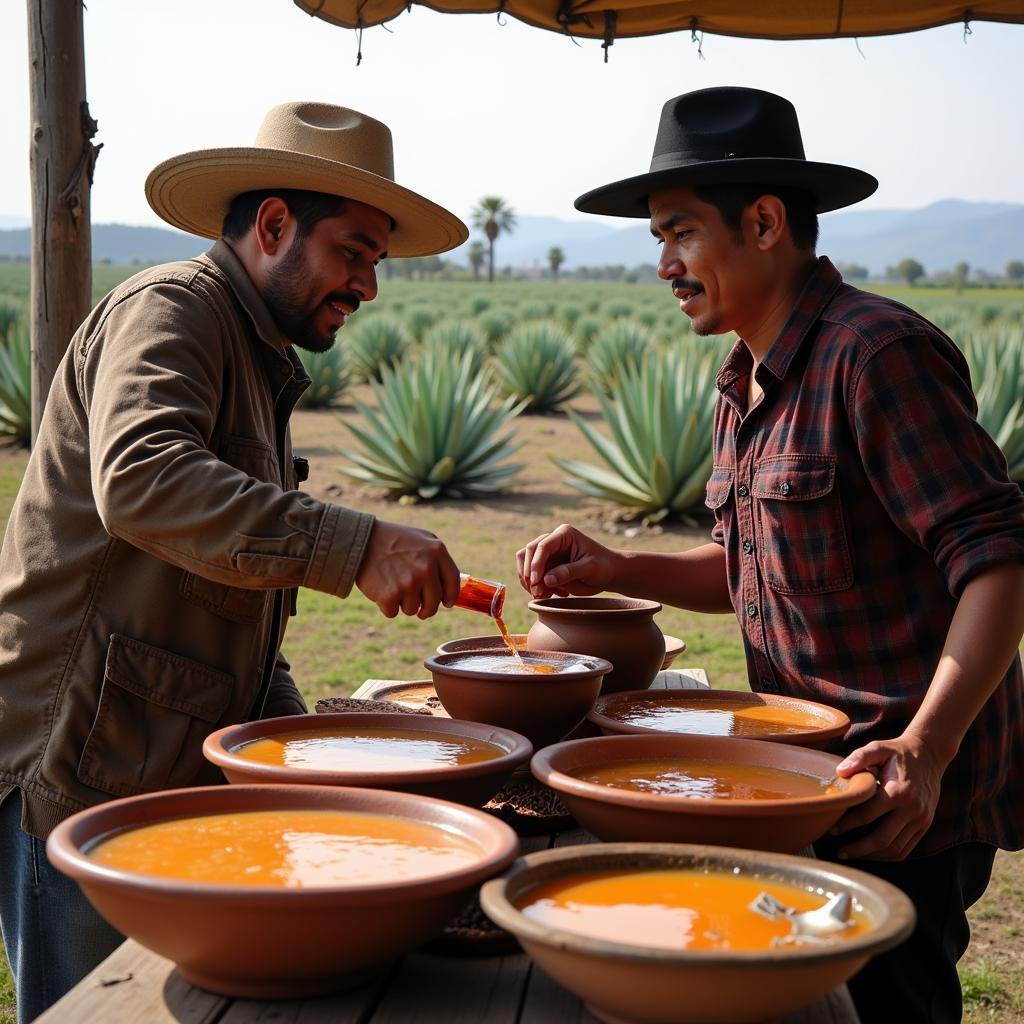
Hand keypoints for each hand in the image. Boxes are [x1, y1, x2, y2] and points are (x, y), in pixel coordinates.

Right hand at [355, 520, 459, 618]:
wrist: (362, 539)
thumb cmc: (394, 540)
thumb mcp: (423, 539)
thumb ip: (439, 560)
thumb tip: (452, 587)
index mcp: (437, 552)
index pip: (453, 584)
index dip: (450, 597)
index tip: (446, 603)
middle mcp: (426, 568)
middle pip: (434, 603)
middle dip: (426, 608)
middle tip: (418, 606)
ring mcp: (408, 583)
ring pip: (413, 610)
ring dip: (404, 604)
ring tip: (394, 586)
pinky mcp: (390, 595)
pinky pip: (393, 613)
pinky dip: (387, 606)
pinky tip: (382, 590)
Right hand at [516, 524, 618, 598]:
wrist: (608, 573)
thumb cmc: (603, 567)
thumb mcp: (590, 569)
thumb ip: (569, 572)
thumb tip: (546, 580)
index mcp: (563, 534)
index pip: (543, 546)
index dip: (536, 564)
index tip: (536, 582)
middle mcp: (552, 540)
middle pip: (528, 552)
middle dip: (529, 574)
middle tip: (538, 593)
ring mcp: (548, 553)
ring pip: (525, 563)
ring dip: (529, 581)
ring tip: (544, 595)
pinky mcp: (546, 566)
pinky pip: (532, 575)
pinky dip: (536, 587)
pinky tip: (552, 595)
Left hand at [828, 732, 946, 860]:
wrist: (930, 754)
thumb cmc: (898, 751)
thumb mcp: (878, 747)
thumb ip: (859, 757)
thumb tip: (839, 771)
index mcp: (898, 791)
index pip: (867, 816)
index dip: (847, 825)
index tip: (832, 829)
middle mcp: (912, 809)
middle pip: (882, 840)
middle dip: (859, 849)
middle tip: (840, 852)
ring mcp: (921, 819)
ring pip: (896, 849)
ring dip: (873, 856)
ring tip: (853, 854)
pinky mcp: (925, 824)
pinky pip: (907, 848)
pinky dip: (888, 854)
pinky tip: (872, 852)